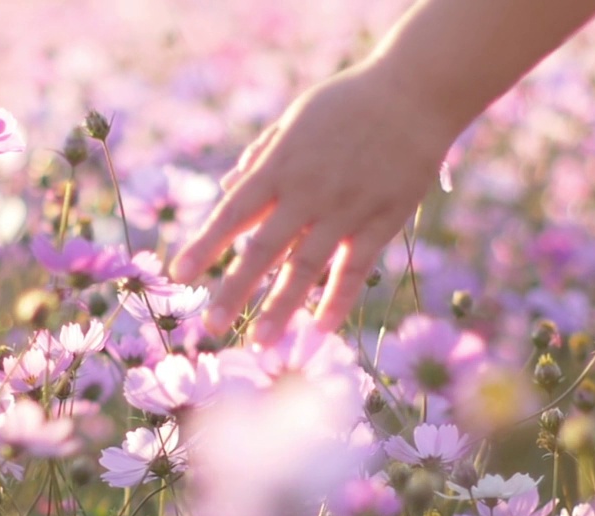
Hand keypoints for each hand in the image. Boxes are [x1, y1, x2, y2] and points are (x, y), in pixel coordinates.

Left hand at [169, 60, 456, 345]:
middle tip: (212, 327)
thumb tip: (226, 191)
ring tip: (262, 343)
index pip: (233, 211)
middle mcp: (308, 191)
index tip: (178, 274)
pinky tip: (320, 330)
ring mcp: (346, 209)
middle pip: (264, 248)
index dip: (204, 244)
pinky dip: (338, 299)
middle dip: (235, 290)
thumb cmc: (347, 105)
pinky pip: (355, 268)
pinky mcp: (382, 221)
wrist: (415, 93)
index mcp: (281, 165)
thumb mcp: (294, 121)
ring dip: (283, 307)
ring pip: (308, 266)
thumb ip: (260, 159)